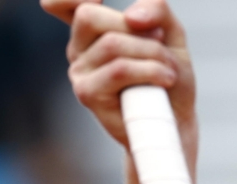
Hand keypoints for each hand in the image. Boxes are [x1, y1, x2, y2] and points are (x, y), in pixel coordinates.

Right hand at [40, 0, 196, 148]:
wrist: (176, 119)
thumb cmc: (170, 76)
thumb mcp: (171, 34)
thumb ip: (156, 10)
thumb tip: (134, 16)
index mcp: (92, 30)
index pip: (59, 4)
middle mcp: (78, 48)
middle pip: (90, 16)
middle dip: (135, 28)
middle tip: (161, 45)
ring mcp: (79, 72)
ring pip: (111, 44)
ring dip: (152, 53)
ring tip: (169, 72)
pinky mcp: (87, 93)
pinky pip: (118, 69)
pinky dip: (150, 71)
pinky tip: (166, 80)